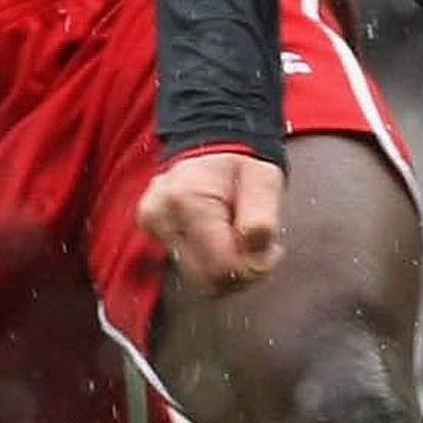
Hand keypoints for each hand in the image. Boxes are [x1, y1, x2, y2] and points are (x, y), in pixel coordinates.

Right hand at [138, 149, 285, 294]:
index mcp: (188, 200)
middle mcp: (161, 215)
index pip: (220, 268)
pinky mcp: (151, 230)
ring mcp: (152, 223)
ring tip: (241, 241)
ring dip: (226, 269)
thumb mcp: (265, 179)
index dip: (252, 269)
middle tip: (259, 250)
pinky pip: (187, 265)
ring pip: (196, 278)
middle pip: (205, 280)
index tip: (272, 251)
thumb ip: (262, 218)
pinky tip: (221, 239)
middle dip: (240, 273)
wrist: (209, 142)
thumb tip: (255, 257)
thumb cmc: (240, 164)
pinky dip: (210, 261)